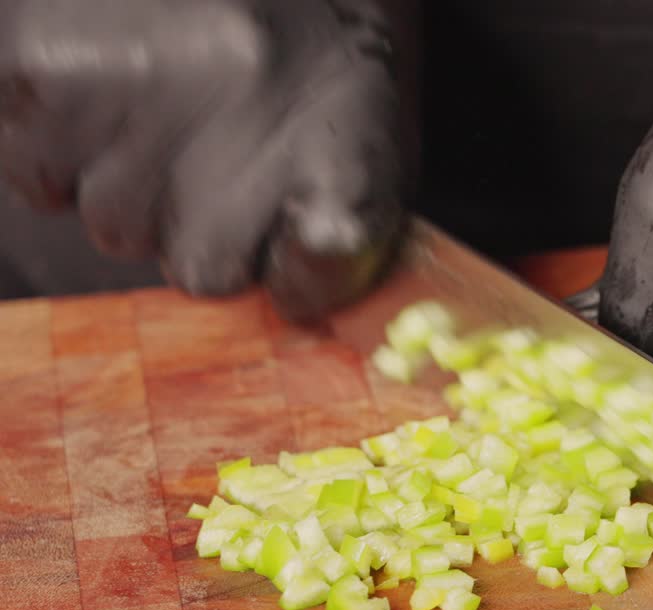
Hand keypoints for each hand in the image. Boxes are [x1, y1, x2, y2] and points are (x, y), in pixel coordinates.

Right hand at [0, 0, 409, 321]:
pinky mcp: (40, 74)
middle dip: (210, 223)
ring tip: (167, 89)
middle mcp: (247, 111)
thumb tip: (296, 292)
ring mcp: (140, 95)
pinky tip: (108, 78)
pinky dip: (63, 146)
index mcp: (347, 122)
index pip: (327, 264)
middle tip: (225, 131)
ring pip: (115, 227)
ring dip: (135, 182)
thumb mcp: (367, 99)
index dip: (306, 273)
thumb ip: (344, 208)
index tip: (304, 244)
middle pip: (204, 270)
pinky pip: (39, 180)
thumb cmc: (309, 11)